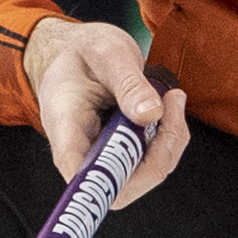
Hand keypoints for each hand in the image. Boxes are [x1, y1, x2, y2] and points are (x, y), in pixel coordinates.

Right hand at [21, 17, 188, 208]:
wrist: (74, 52)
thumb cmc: (82, 51)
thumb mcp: (107, 53)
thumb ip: (128, 83)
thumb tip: (151, 114)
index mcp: (66, 129)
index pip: (82, 178)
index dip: (108, 185)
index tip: (137, 155)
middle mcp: (83, 152)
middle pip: (123, 185)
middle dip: (161, 152)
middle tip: (172, 104)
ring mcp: (104, 155)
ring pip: (145, 174)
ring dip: (170, 140)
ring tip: (172, 97)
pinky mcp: (122, 151)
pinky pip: (153, 159)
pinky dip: (170, 135)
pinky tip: (168, 104)